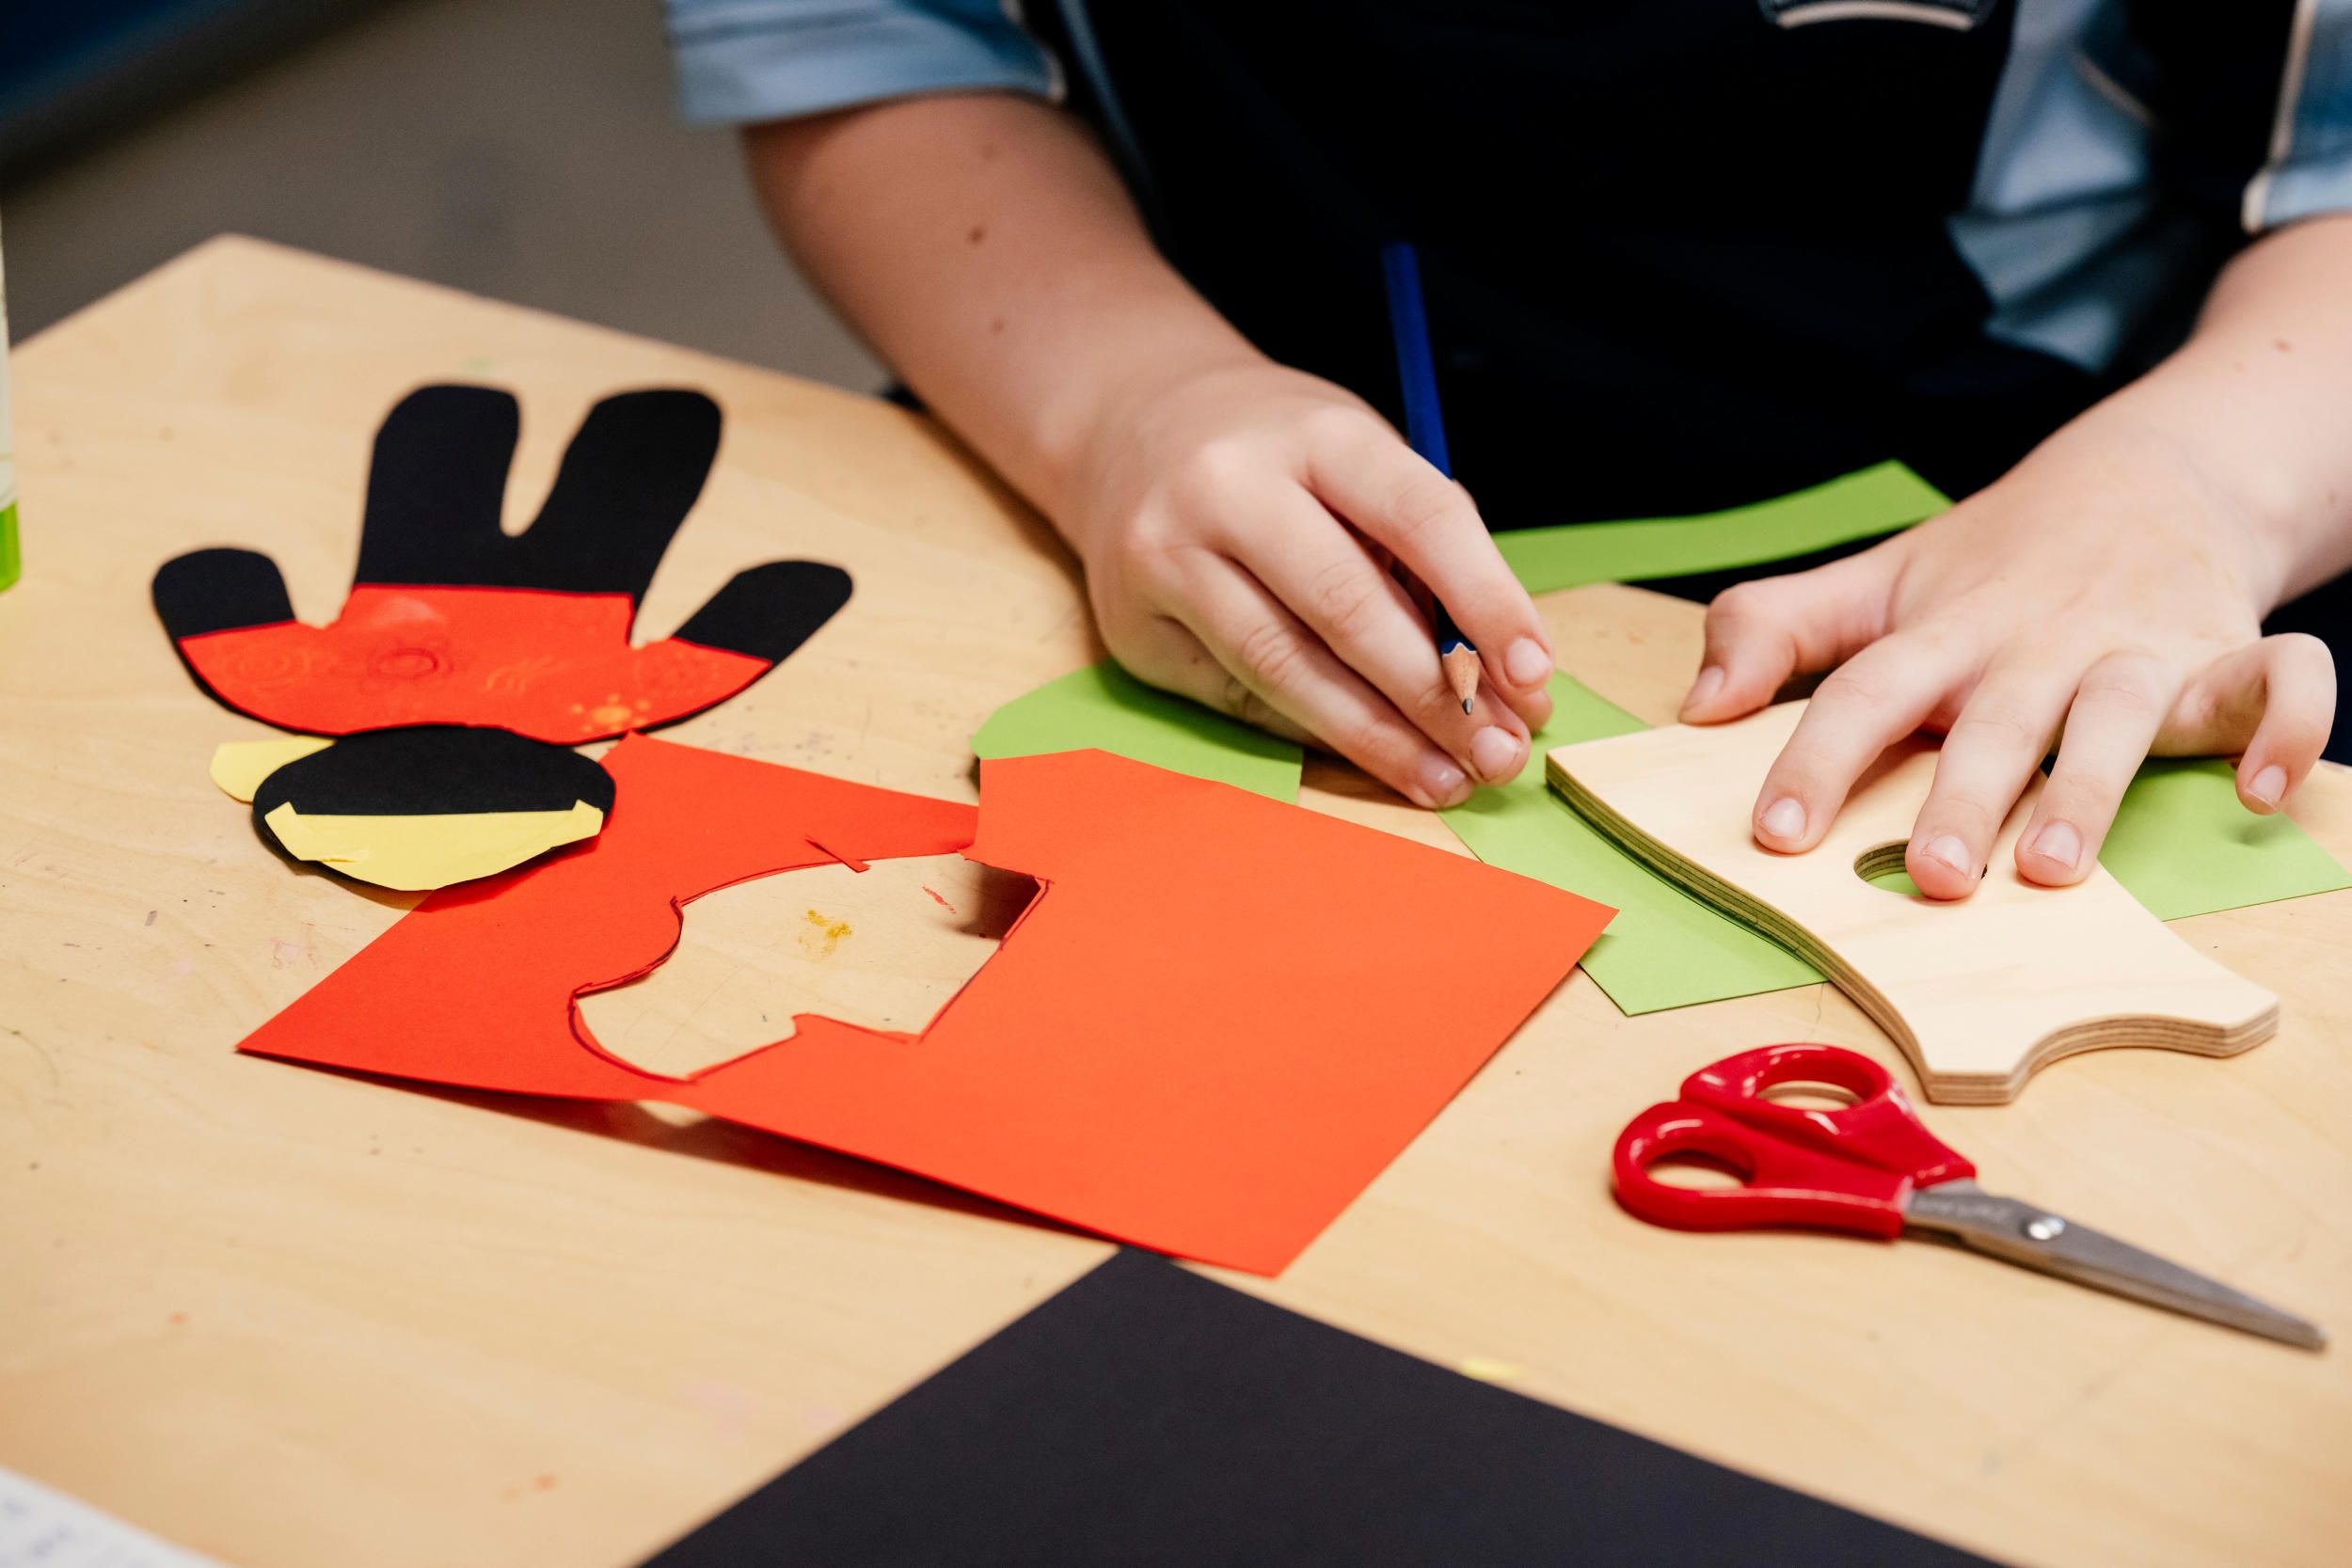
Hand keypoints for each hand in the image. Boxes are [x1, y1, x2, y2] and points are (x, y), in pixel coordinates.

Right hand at [1059, 355, 1557, 806]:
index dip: (1487, 602)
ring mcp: (1167, 558)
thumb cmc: (1276, 452)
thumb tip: (1495, 672)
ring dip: (1377, 737)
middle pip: (1346, 608)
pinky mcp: (1133, 628)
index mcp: (1314, 432)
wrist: (1126, 425)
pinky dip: (1311, 730)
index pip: (1420, 517)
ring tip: (1445, 777)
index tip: (1535, 674)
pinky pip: (1239, 696)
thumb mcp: (1355, 454)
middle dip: (1435, 695)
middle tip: (1498, 753)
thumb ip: (1420, 546)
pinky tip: (1365, 750)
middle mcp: (1228, 488)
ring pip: (1285, 668)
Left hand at [1678, 419, 2336, 898]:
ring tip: (2058, 866)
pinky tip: (2263, 788)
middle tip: (1934, 875)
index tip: (1775, 831)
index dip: (1817, 758)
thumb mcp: (1878, 580)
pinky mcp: (2225, 651)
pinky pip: (2278, 681)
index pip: (1865, 691)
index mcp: (1942, 630)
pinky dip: (2287, 725)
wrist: (2147, 473)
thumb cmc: (1994, 559)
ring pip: (2118, 714)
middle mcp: (2036, 642)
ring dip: (2093, 788)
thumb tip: (1696, 703)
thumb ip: (1778, 628)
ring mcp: (2136, 647)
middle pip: (1992, 721)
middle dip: (1963, 796)